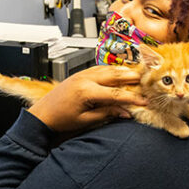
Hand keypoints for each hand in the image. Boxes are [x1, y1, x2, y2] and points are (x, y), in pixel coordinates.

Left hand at [28, 65, 146, 132]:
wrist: (43, 114)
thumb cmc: (61, 119)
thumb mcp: (86, 120)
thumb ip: (107, 113)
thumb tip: (125, 111)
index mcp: (86, 92)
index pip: (116, 94)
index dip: (132, 98)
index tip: (143, 102)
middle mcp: (85, 79)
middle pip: (114, 75)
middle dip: (132, 78)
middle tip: (146, 81)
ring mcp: (82, 75)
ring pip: (108, 69)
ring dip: (123, 71)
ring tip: (136, 74)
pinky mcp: (80, 74)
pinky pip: (99, 68)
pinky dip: (111, 70)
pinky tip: (118, 72)